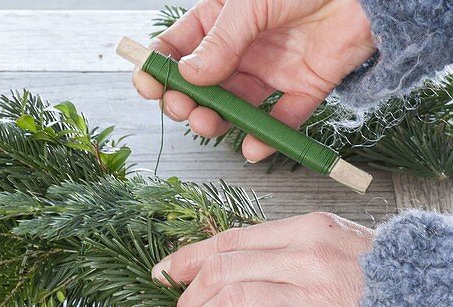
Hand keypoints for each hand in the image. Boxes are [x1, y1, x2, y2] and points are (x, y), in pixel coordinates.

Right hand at [132, 0, 375, 161]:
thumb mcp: (252, 3)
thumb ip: (220, 42)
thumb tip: (188, 74)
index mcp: (224, 19)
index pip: (179, 48)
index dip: (159, 69)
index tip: (148, 88)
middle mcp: (244, 48)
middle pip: (202, 84)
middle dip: (186, 101)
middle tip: (183, 109)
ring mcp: (272, 70)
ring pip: (235, 106)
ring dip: (218, 121)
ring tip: (211, 125)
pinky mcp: (303, 89)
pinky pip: (280, 120)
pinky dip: (266, 139)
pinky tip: (253, 148)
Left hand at [154, 212, 373, 306]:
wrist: (447, 305)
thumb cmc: (388, 283)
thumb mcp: (335, 249)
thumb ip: (286, 258)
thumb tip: (229, 279)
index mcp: (306, 230)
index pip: (229, 241)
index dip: (187, 259)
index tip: (163, 274)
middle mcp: (308, 255)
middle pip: (219, 275)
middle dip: (189, 305)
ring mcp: (319, 292)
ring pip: (232, 301)